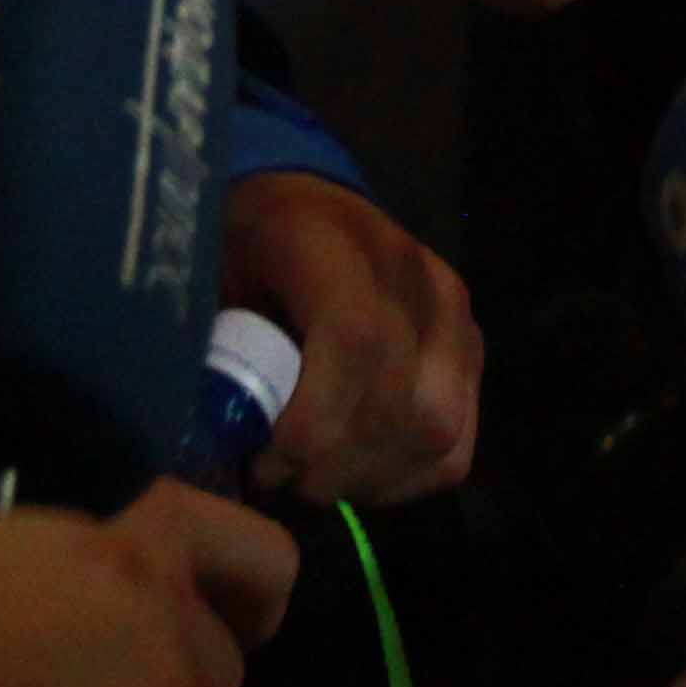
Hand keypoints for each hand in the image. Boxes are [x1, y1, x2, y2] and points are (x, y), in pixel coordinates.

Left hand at [220, 172, 479, 503]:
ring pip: (435, 429)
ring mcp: (452, 313)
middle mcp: (411, 273)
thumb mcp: (213, 277)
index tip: (263, 462)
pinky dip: (404, 479)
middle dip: (332, 465)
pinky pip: (457, 444)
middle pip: (398, 399)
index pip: (356, 338)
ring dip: (367, 479)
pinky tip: (355, 475)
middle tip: (280, 480)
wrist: (308, 206)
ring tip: (314, 480)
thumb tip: (215, 438)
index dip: (314, 420)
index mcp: (335, 240)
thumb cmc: (247, 249)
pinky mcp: (472, 349)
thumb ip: (217, 347)